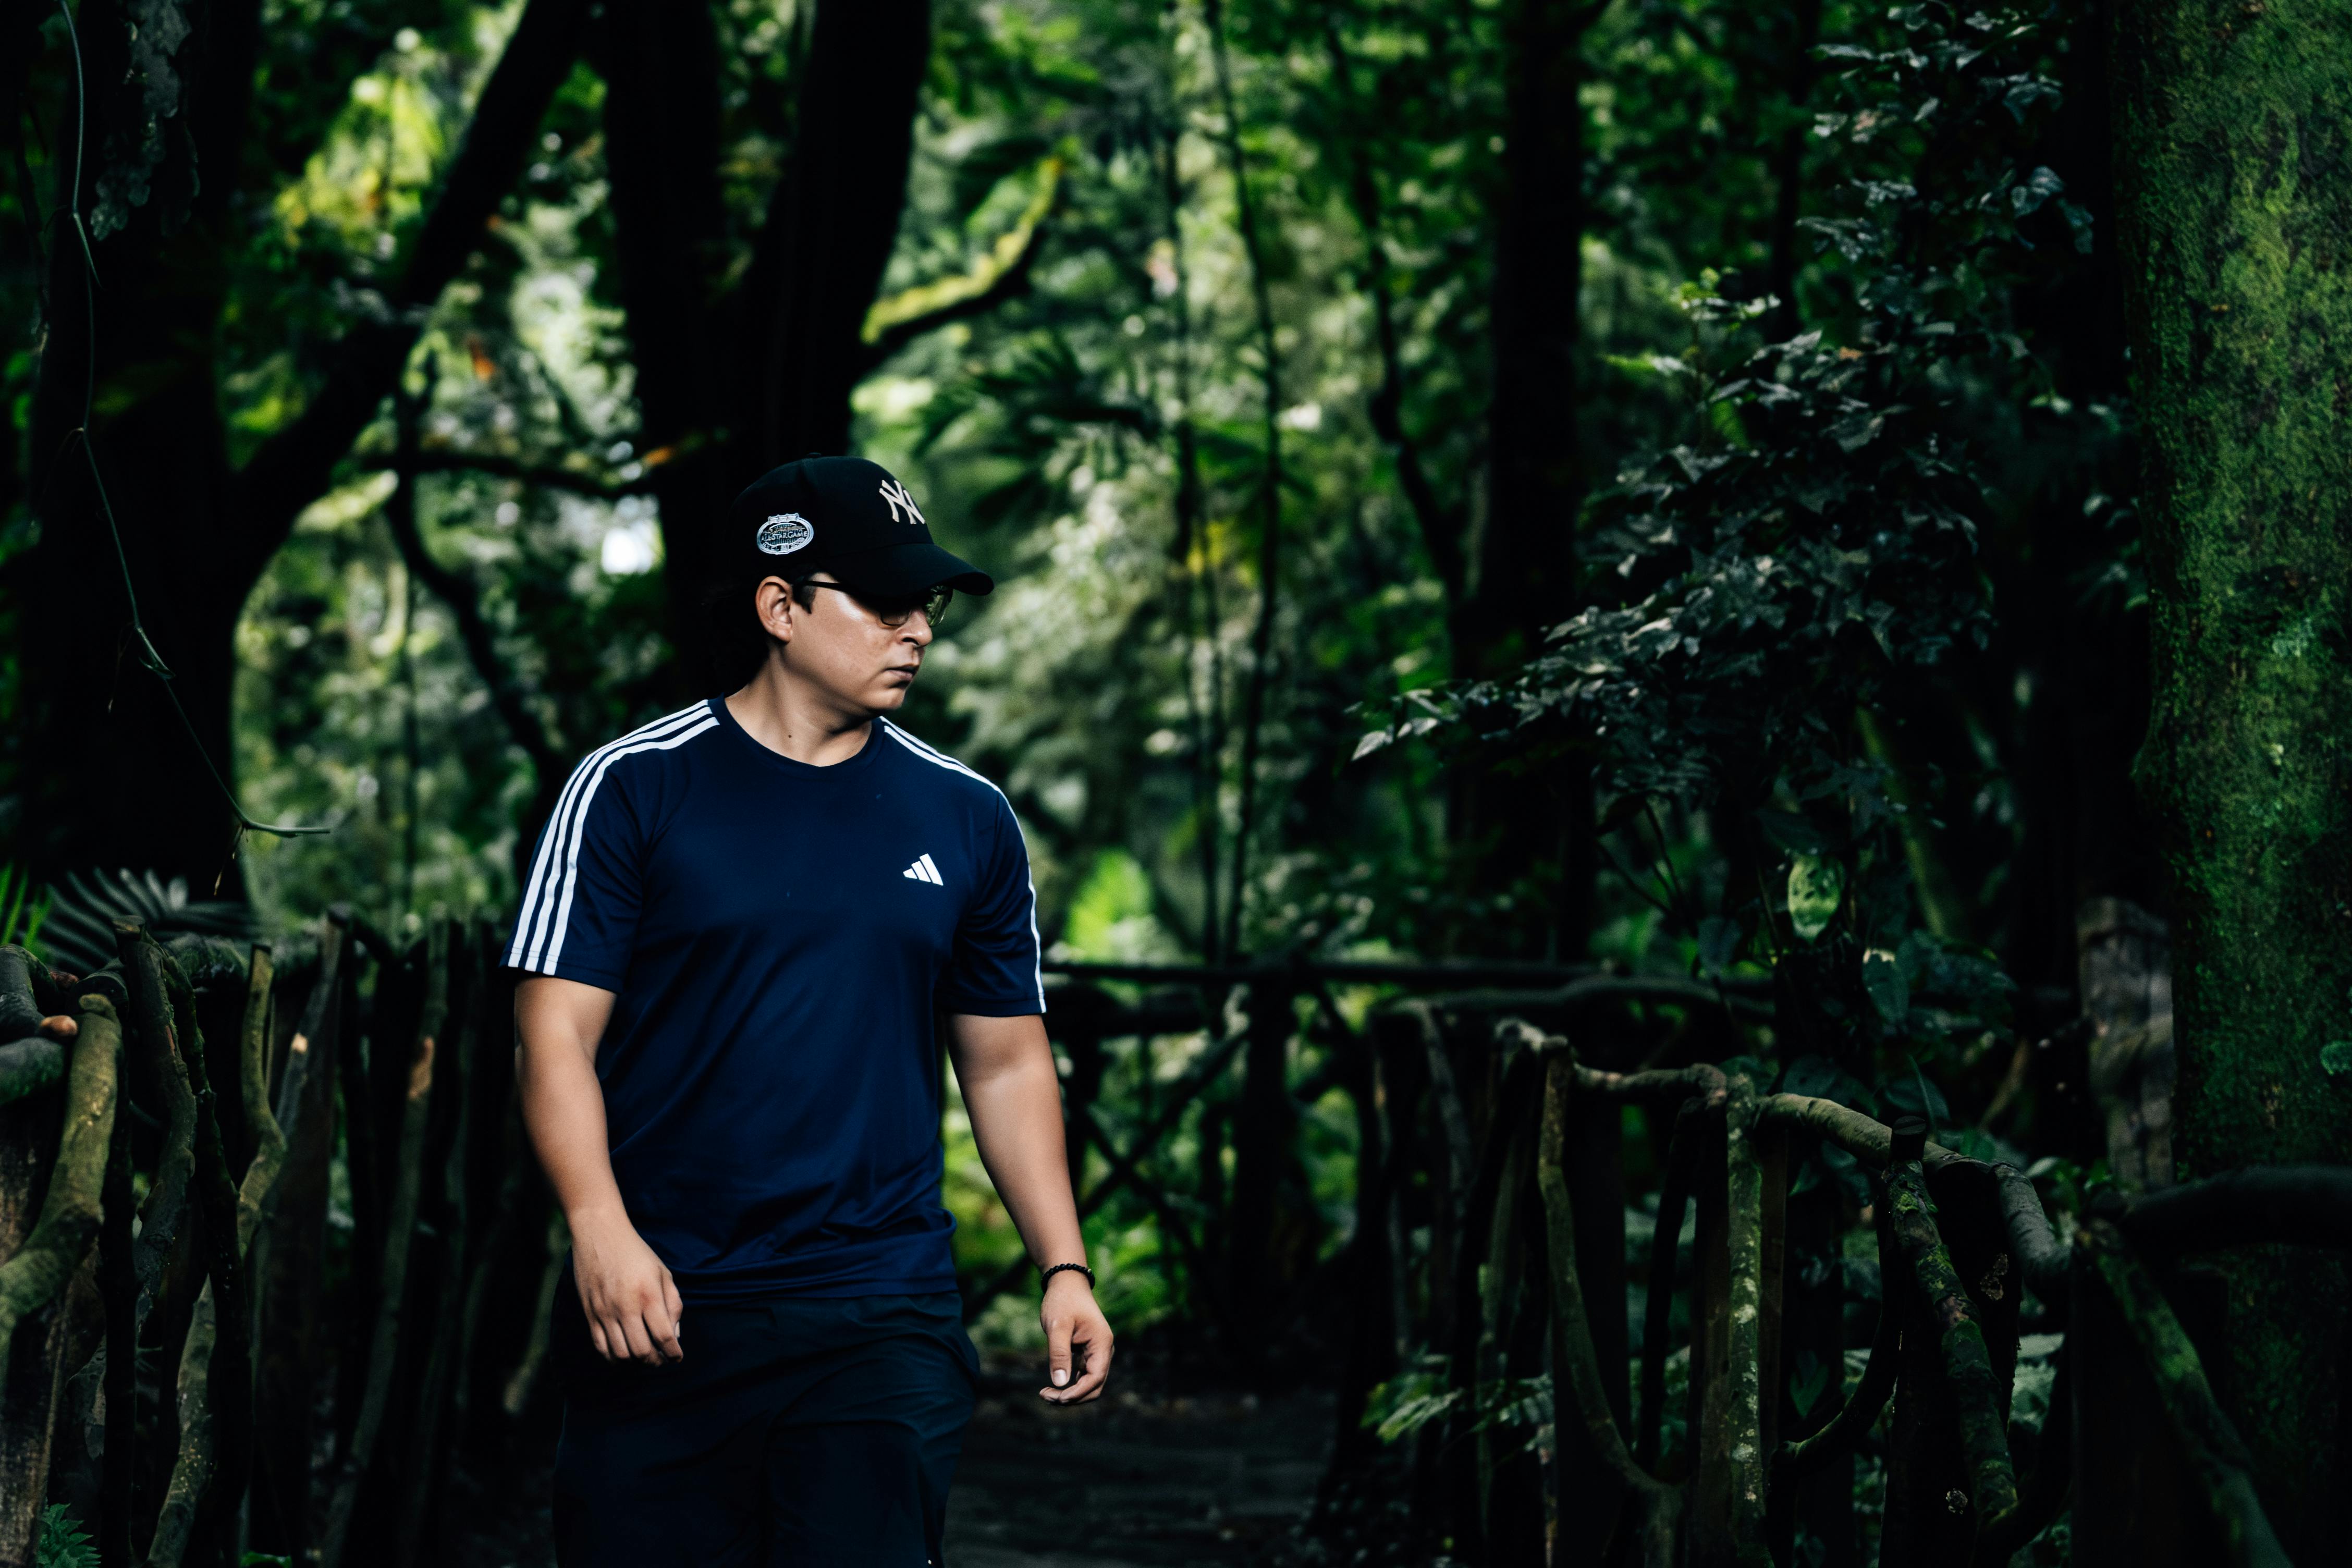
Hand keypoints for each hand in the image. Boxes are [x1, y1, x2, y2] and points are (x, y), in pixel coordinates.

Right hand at [570, 1207, 683, 1364]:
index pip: (664, 1336)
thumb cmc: (636, 1253)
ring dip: (635, 1362)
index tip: (677, 1357)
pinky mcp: (590, 1313)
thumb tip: (674, 1336)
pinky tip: (623, 1354)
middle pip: (642, 1351)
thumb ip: (672, 1304)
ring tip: (644, 1357)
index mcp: (649, 1295)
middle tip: (661, 1359)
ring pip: (621, 1354)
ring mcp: (605, 1312)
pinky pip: (601, 1346)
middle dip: (655, 1361)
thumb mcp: (663, 1273)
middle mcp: (626, 1307)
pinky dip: (614, 1357)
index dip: (673, 1353)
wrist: (600, 1234)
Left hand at [1039, 1271, 1112, 1404]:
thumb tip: (1059, 1383)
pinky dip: (1069, 1385)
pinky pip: (1082, 1377)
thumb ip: (1059, 1353)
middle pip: (1094, 1387)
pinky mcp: (1087, 1354)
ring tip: (1045, 1394)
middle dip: (1073, 1397)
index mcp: (1102, 1344)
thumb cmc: (1062, 1301)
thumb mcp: (1057, 1326)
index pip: (1096, 1378)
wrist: (1066, 1284)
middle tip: (1046, 1397)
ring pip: (1089, 1385)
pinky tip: (1052, 1386)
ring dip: (1070, 1394)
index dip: (1078, 1393)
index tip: (1057, 1397)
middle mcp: (1103, 1351)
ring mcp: (1096, 1353)